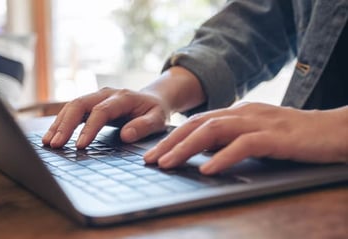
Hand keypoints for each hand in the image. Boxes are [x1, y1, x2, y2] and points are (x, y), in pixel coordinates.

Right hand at [42, 87, 169, 148]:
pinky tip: (52, 136)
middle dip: (65, 125)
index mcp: (123, 97)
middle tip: (55, 144)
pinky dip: (61, 123)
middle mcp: (106, 94)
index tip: (80, 146)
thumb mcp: (158, 119)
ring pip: (72, 106)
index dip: (89, 128)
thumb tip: (126, 135)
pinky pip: (72, 111)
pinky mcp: (91, 104)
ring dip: (59, 124)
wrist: (153, 99)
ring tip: (48, 143)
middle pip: (80, 104)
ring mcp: (96, 97)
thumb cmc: (155, 111)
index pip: (101, 111)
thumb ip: (144, 126)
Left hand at [144, 103, 347, 174]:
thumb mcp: (255, 134)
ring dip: (187, 148)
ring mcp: (259, 122)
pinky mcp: (276, 136)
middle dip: (170, 142)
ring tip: (168, 164)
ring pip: (214, 131)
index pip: (196, 122)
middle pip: (197, 124)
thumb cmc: (293, 136)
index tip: (152, 153)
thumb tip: (202, 152)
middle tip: (149, 160)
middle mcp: (243, 113)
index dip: (171, 137)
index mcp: (236, 112)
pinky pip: (244, 145)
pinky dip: (223, 156)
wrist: (334, 130)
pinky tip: (207, 169)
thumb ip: (230, 139)